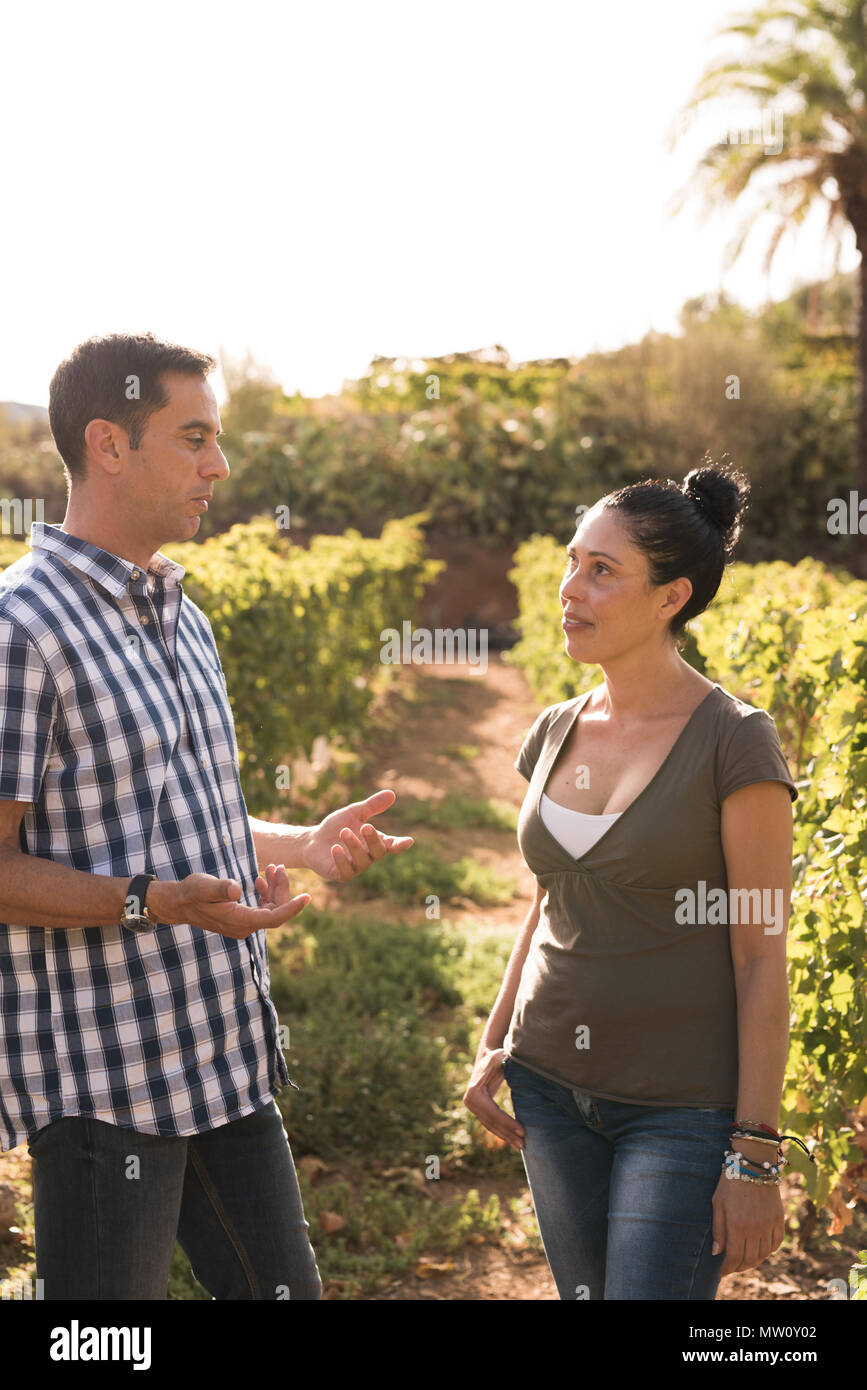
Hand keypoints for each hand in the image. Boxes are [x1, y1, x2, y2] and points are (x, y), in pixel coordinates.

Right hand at [148, 869, 309, 940]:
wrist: (178, 903)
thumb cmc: (191, 892)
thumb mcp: (205, 886)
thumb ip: (221, 888)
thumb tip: (236, 890)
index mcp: (240, 921)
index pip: (274, 917)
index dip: (292, 908)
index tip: (308, 897)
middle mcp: (244, 927)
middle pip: (276, 911)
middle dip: (281, 889)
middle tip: (278, 866)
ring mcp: (243, 924)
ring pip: (270, 908)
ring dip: (275, 889)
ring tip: (273, 868)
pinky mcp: (241, 918)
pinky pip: (262, 908)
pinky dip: (266, 894)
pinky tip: (262, 880)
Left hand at [305, 788, 413, 880]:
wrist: (313, 840)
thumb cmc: (337, 826)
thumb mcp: (354, 812)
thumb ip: (372, 806)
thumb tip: (392, 794)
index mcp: (375, 842)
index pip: (392, 845)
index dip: (400, 844)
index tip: (408, 841)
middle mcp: (369, 856)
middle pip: (378, 852)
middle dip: (373, 840)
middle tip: (366, 826)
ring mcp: (356, 867)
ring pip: (362, 861)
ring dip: (354, 846)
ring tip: (344, 832)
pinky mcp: (341, 874)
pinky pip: (346, 871)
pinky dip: (341, 860)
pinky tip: (335, 848)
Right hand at [463, 1047, 525, 1151]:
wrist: (487, 1056)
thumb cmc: (496, 1056)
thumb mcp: (500, 1057)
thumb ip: (505, 1062)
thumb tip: (511, 1067)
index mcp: (474, 1092)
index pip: (493, 1113)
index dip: (508, 1123)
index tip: (523, 1131)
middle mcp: (470, 1102)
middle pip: (492, 1122)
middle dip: (508, 1133)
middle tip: (524, 1144)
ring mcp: (473, 1107)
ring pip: (491, 1126)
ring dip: (506, 1137)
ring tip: (520, 1146)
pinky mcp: (479, 1109)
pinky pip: (490, 1123)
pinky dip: (502, 1132)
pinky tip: (513, 1140)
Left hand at [712, 1166, 784, 1275]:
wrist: (753, 1164)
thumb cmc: (730, 1182)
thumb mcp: (717, 1203)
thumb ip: (718, 1230)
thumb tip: (718, 1252)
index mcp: (737, 1226)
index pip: (734, 1257)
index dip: (728, 1268)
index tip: (722, 1272)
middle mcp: (755, 1229)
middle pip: (749, 1259)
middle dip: (739, 1267)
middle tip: (732, 1267)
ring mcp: (769, 1225)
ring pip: (763, 1254)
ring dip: (754, 1261)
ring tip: (745, 1260)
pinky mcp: (779, 1219)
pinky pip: (776, 1243)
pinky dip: (768, 1250)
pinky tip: (760, 1249)